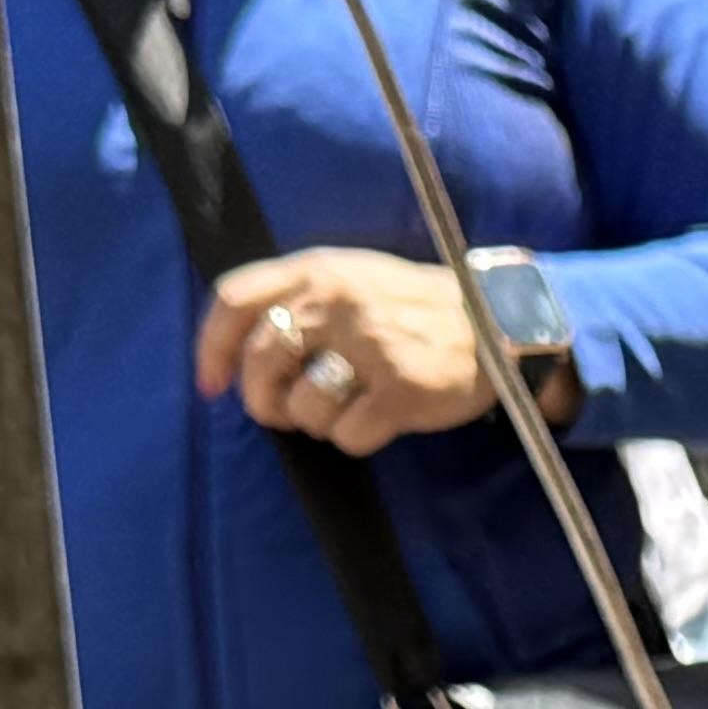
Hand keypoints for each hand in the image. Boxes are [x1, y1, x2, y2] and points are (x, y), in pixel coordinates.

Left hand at [191, 248, 562, 454]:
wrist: (495, 323)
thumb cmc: (412, 308)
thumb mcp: (351, 278)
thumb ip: (296, 299)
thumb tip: (235, 356)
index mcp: (318, 271)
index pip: (235, 301)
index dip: (213, 349)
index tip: (212, 385)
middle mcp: (338, 303)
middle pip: (261, 362)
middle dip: (262, 401)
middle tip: (282, 413)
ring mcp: (370, 346)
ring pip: (303, 406)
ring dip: (315, 422)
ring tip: (343, 409)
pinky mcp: (399, 389)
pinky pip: (348, 434)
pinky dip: (355, 438)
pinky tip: (378, 419)